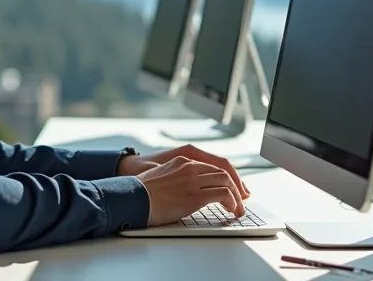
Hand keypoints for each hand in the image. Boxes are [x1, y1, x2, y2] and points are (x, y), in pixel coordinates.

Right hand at [117, 144, 250, 198]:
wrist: (130, 198)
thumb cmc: (139, 192)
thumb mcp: (159, 177)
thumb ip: (175, 178)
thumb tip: (183, 191)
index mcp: (181, 160)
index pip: (212, 164)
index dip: (227, 176)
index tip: (233, 187)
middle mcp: (189, 167)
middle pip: (223, 171)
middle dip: (236, 185)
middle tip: (242, 198)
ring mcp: (193, 180)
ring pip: (226, 181)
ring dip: (236, 196)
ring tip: (238, 209)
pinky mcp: (194, 196)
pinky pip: (223, 195)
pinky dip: (232, 202)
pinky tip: (232, 211)